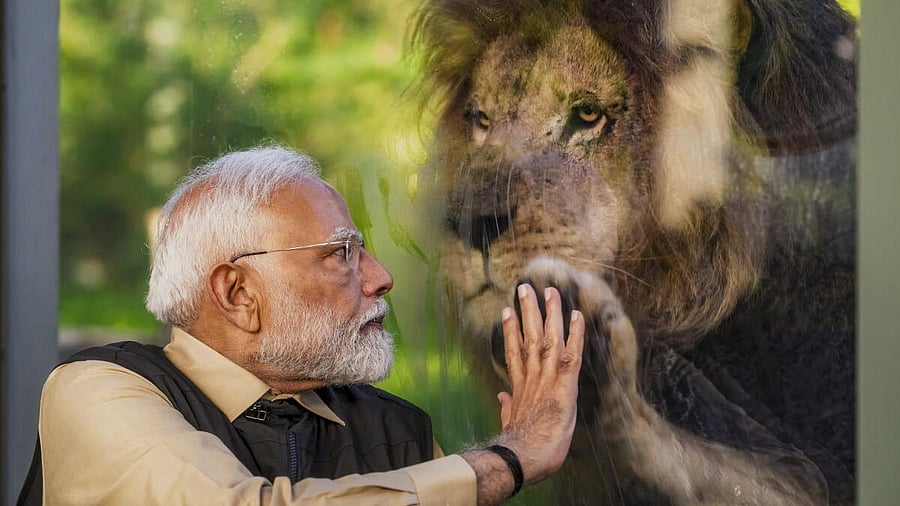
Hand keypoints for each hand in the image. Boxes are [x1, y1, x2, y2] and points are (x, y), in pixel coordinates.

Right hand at [495, 283, 583, 483]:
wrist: (524, 457)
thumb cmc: (520, 447)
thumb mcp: (510, 423)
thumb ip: (507, 406)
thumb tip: (502, 398)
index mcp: (520, 387)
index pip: (515, 352)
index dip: (511, 331)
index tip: (507, 312)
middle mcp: (532, 377)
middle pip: (529, 337)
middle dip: (528, 311)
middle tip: (525, 288)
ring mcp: (547, 379)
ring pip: (549, 339)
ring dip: (550, 313)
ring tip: (549, 291)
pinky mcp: (564, 385)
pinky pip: (572, 354)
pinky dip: (575, 334)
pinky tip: (576, 315)